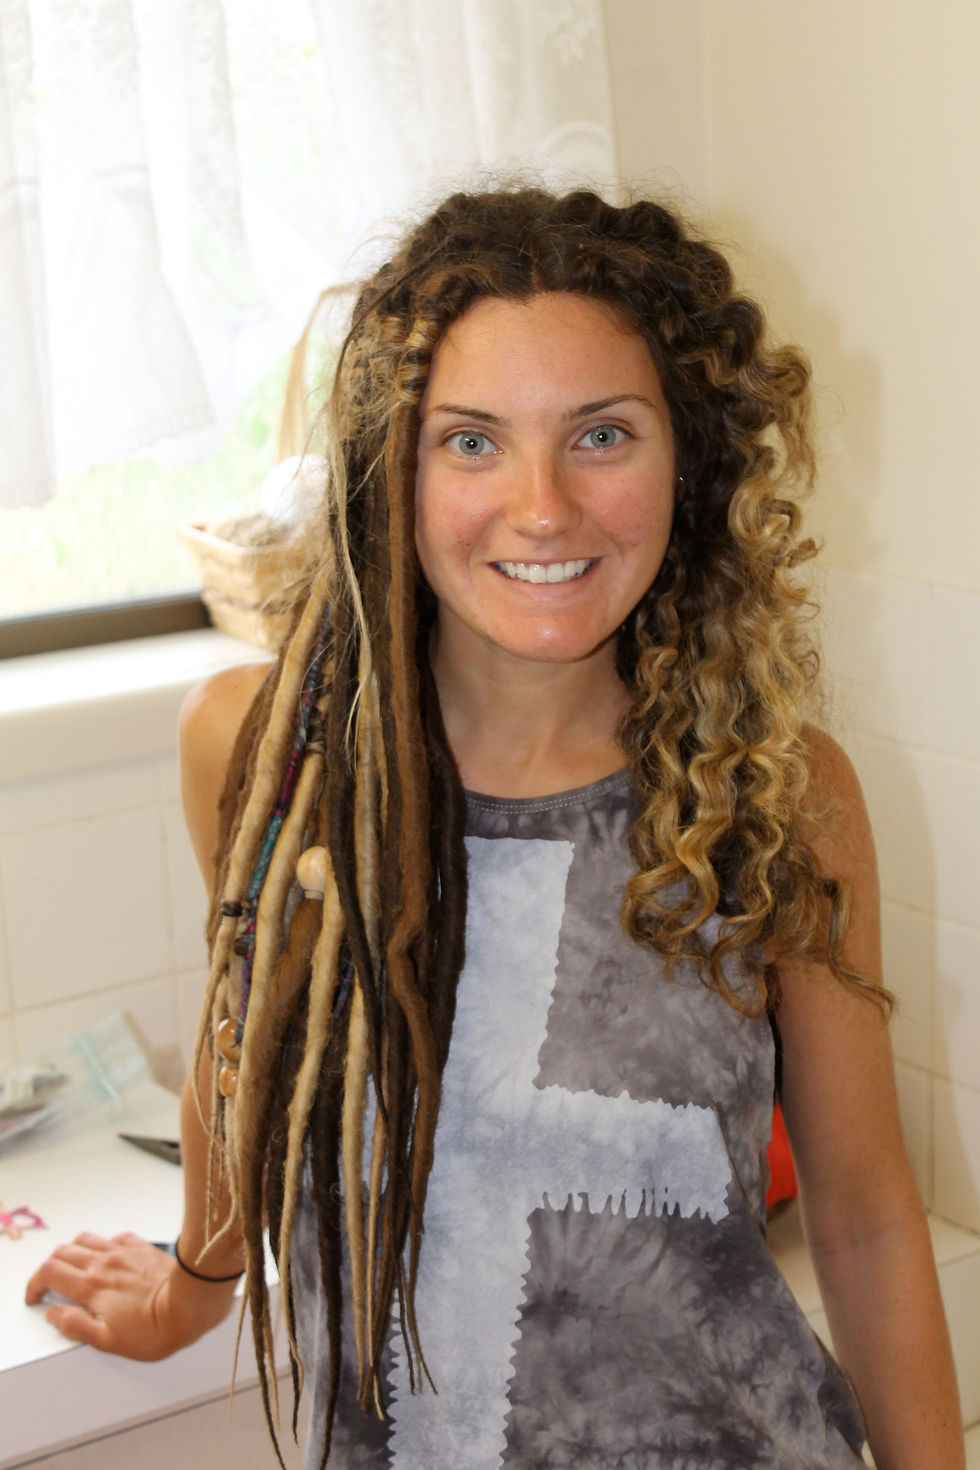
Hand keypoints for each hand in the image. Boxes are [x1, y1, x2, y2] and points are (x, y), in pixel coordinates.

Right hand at [24, 1231, 237, 1358]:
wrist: (191, 1304)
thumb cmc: (154, 1328)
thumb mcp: (108, 1340)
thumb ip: (76, 1325)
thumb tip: (54, 1314)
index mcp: (91, 1286)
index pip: (49, 1272)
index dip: (34, 1284)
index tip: (35, 1296)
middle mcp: (103, 1263)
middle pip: (62, 1252)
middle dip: (49, 1267)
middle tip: (50, 1284)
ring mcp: (123, 1252)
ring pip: (86, 1239)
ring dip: (72, 1251)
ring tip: (74, 1268)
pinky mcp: (142, 1247)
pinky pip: (115, 1237)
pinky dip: (104, 1244)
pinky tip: (108, 1257)